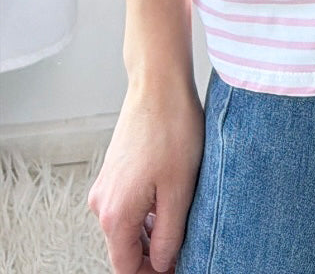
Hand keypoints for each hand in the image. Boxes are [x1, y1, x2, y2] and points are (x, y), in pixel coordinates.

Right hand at [87, 78, 203, 272]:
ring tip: (184, 219)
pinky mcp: (114, 172)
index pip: (126, 268)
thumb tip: (163, 265)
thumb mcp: (179, 191)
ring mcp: (105, 187)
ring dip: (152, 232)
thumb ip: (169, 237)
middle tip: (187, 247)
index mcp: (115, 216)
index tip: (179, 266)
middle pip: (125, 249)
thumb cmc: (172, 131)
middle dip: (153, 255)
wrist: (158, 85)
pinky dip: (147, 212)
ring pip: (128, 227)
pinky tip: (172, 198)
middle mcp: (101, 205)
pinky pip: (128, 206)